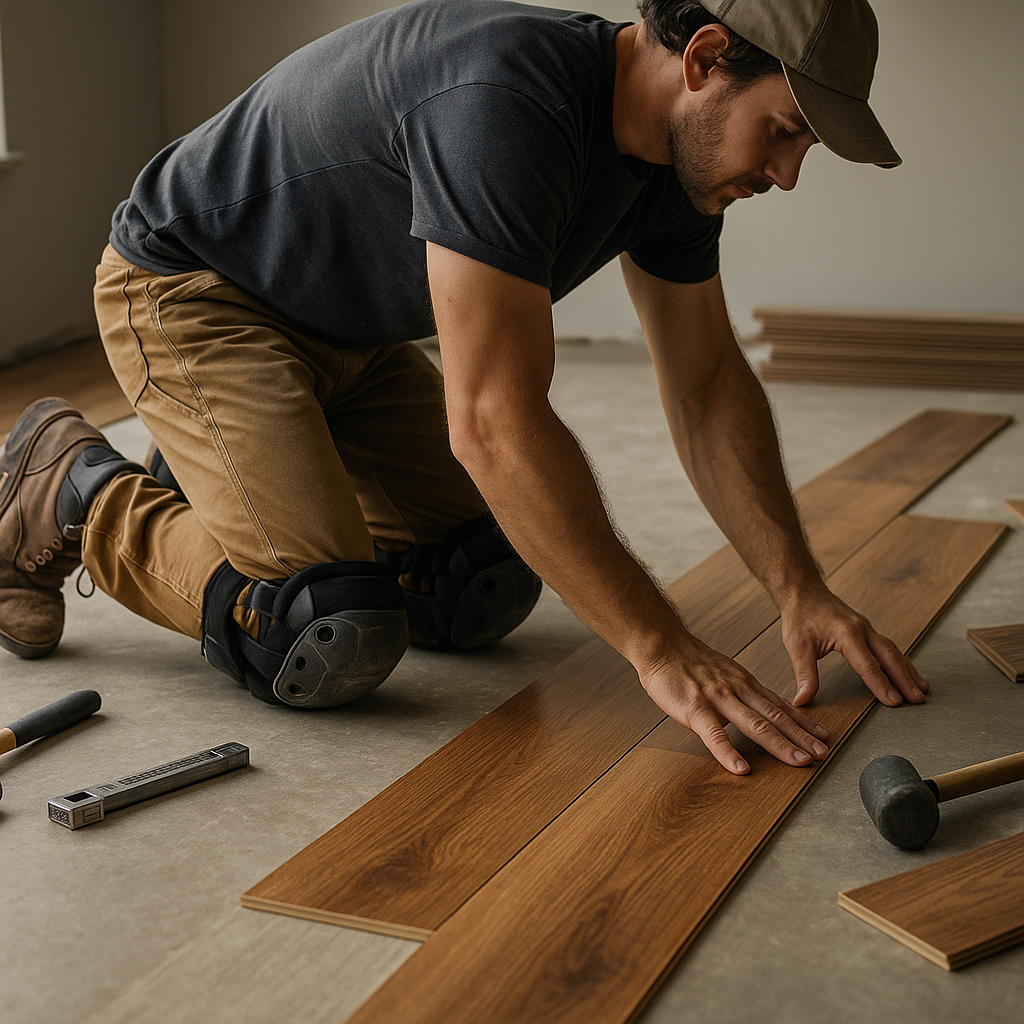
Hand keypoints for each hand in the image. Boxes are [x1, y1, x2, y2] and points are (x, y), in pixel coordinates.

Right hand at [640, 636, 830, 775]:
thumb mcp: (724, 672)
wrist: (662, 645)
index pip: (781, 706)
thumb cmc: (688, 662)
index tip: (823, 738)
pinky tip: (740, 768)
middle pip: (775, 717)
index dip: (804, 724)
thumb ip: (740, 692)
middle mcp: (737, 690)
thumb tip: (755, 710)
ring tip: (799, 762)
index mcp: (745, 683)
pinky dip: (728, 753)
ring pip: (755, 725)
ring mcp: (718, 699)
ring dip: (780, 745)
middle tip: (823, 755)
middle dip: (802, 738)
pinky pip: (714, 734)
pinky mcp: (695, 709)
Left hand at [780, 585, 928, 706]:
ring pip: (893, 651)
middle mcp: (863, 629)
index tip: (895, 703)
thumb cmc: (800, 616)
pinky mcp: (866, 629)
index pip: (868, 665)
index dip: (882, 686)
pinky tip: (906, 671)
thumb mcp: (797, 646)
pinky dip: (900, 660)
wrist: (803, 591)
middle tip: (918, 700)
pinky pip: (888, 646)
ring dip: (907, 670)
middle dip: (905, 680)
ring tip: (921, 689)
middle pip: (890, 657)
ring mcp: (867, 628)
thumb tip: (802, 700)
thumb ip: (804, 674)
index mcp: (847, 634)